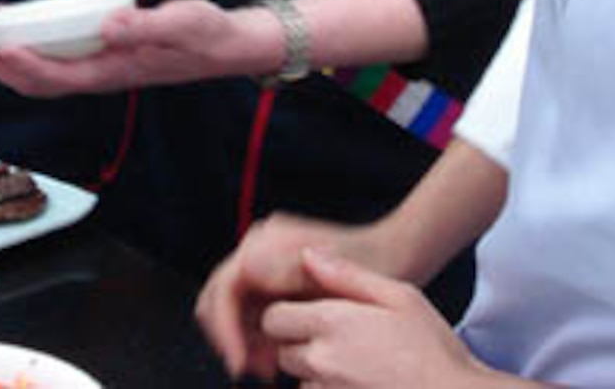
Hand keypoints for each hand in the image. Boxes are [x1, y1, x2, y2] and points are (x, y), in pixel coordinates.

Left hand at [0, 0, 273, 96]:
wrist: (225, 46)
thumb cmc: (204, 33)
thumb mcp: (180, 23)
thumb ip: (144, 26)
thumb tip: (108, 27)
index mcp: (114, 71)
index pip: (56, 76)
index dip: (20, 64)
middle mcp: (101, 76)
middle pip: (37, 81)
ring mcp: (100, 69)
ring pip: (42, 73)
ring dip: (5, 57)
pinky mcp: (103, 57)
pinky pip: (55, 60)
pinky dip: (29, 47)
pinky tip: (16, 27)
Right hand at [197, 212, 366, 381]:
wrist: (396, 254)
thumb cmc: (373, 265)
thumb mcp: (335, 278)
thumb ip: (286, 271)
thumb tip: (248, 268)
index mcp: (267, 244)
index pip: (225, 288)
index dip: (225, 329)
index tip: (239, 362)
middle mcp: (259, 247)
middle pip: (218, 298)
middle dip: (229, 338)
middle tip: (251, 370)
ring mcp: (264, 261)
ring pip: (231, 309)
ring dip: (242, 342)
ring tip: (268, 369)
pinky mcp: (272, 277)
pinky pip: (249, 310)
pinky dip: (255, 337)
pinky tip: (277, 357)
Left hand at [260, 249, 514, 388]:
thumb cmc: (435, 350)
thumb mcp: (401, 296)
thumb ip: (348, 274)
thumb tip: (309, 256)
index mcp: (333, 324)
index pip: (274, 318)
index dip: (288, 315)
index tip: (308, 316)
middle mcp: (322, 362)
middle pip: (283, 352)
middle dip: (300, 346)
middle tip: (338, 343)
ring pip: (300, 383)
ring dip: (316, 376)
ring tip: (357, 368)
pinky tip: (361, 384)